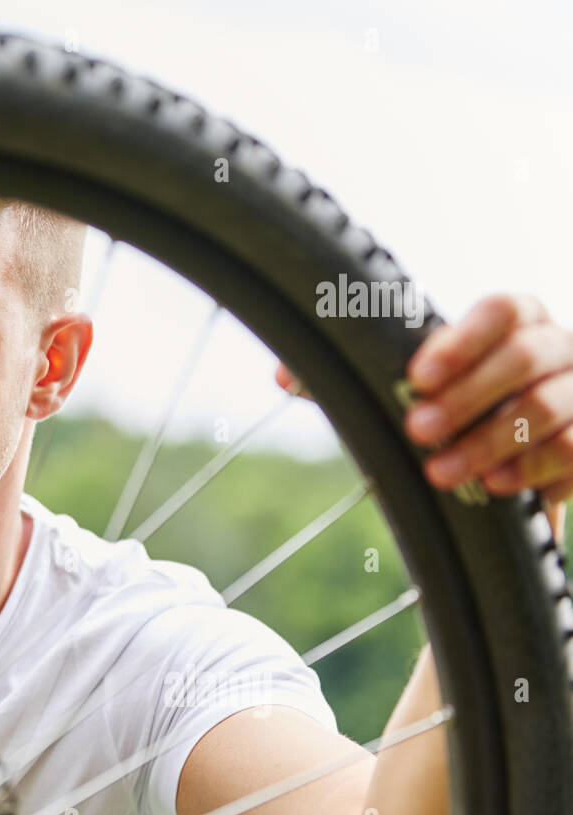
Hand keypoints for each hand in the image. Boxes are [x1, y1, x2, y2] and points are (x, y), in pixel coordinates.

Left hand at [275, 294, 570, 542]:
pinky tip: (496, 487)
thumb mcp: (416, 388)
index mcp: (517, 321)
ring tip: (440, 474)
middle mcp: (559, 347)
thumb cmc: (457, 406)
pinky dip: (534, 468)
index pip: (501, 311)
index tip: (416, 376)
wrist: (518, 456)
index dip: (462, 340)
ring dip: (490, 442)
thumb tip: (285, 373)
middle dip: (468, 397)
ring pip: (549, 407)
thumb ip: (360, 376)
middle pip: (526, 358)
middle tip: (417, 431)